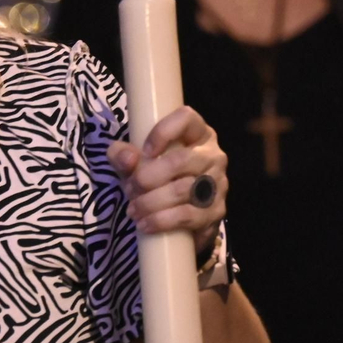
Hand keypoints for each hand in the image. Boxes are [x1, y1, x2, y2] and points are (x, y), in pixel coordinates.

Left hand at [110, 106, 228, 258]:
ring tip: (134, 209)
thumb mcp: (135, 162)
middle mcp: (213, 155)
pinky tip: (145, 224)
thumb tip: (127, 158)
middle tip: (131, 189)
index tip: (144, 152)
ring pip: (184, 190)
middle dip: (149, 177)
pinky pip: (189, 216)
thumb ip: (123, 155)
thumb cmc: (155, 176)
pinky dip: (162, 221)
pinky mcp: (216, 211)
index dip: (163, 132)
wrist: (177, 215)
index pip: (186, 118)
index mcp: (197, 133)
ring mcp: (218, 184)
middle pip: (182, 160)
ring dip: (152, 202)